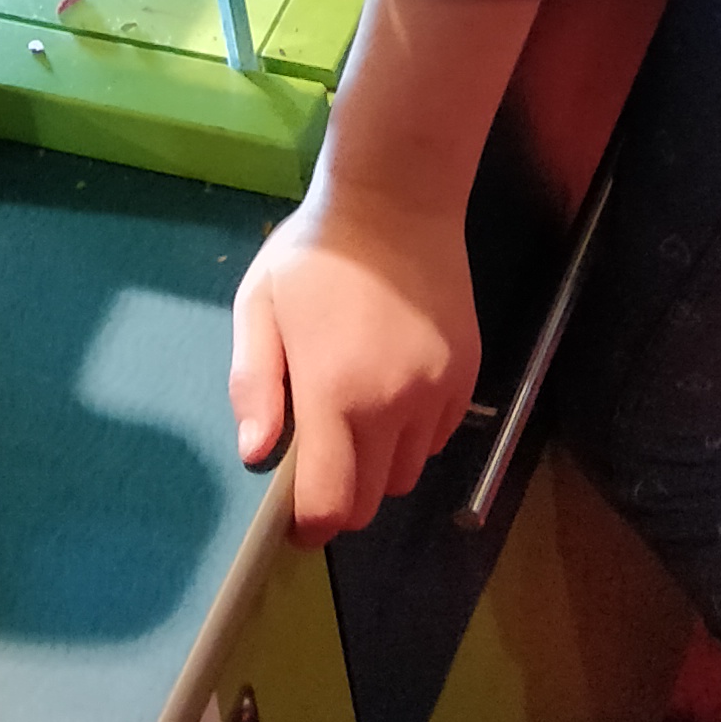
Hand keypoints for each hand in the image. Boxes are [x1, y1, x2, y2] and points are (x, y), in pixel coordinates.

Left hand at [228, 187, 480, 542]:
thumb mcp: (258, 304)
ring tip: (360, 414)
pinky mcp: (467, 375)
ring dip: (380, 463)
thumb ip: (253, 383)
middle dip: (343, 496)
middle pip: (372, 501)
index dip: (310, 525)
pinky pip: (439, 438)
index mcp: (335, 393)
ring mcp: (437, 392)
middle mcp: (394, 405)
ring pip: (408, 472)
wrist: (396, 196)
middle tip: (322, 456)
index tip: (295, 515)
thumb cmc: (315, 251)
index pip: (332, 506)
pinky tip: (395, 388)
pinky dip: (415, 434)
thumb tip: (255, 456)